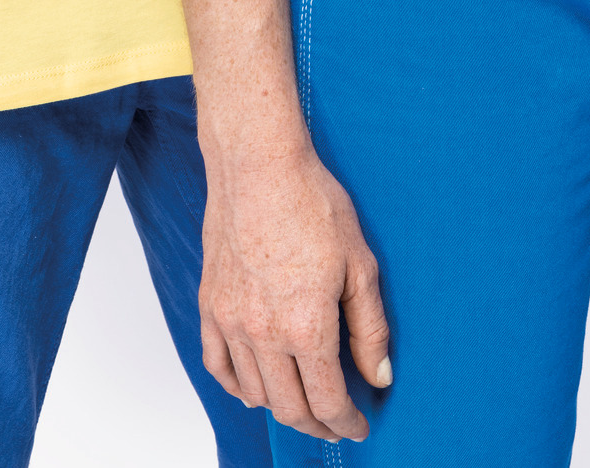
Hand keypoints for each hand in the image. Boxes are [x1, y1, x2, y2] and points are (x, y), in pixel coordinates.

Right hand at [200, 136, 390, 440]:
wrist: (258, 163)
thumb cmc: (312, 202)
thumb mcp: (360, 263)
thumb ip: (370, 328)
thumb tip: (379, 377)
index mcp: (306, 326)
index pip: (327, 400)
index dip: (346, 422)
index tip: (358, 425)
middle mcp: (263, 333)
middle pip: (290, 407)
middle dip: (317, 425)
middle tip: (335, 422)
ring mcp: (231, 321)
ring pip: (255, 392)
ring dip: (282, 407)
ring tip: (303, 402)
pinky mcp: (210, 305)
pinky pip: (217, 366)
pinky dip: (238, 386)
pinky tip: (255, 387)